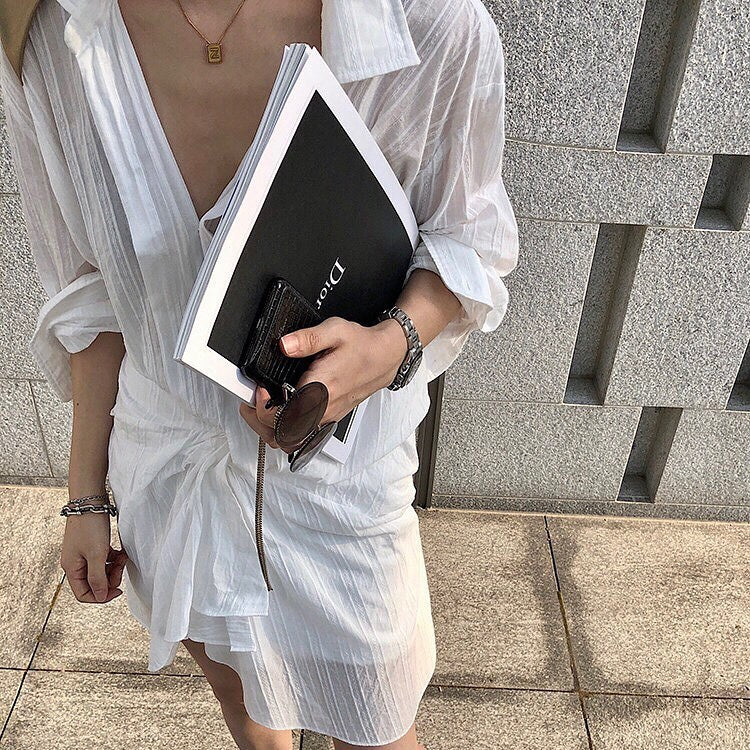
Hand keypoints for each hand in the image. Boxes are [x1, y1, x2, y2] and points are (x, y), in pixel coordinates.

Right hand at [61, 510, 128, 603]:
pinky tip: (121, 552)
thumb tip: (100, 597)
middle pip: (94, 583)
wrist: (90, 500)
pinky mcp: (92, 545)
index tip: (118, 591)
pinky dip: (114, 557)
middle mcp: (75, 563)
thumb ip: (98, 578)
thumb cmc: (91, 526)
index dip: (101, 596)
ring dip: (114, 567)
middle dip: (110, 578)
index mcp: (71, 568)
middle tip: (121, 567)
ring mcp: (83, 554)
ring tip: (123, 556)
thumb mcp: (96, 554)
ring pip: (101, 570)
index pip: (83, 594)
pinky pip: (104, 559)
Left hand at [238, 316, 407, 450]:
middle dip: (259, 422)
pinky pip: (301, 433)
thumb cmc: (362, 346)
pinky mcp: (328, 417)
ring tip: (262, 407)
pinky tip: (280, 407)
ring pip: (291, 439)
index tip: (261, 389)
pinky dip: (284, 426)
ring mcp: (326, 416)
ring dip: (270, 428)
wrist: (385, 357)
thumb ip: (307, 338)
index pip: (284, 419)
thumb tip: (284, 345)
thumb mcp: (335, 331)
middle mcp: (324, 409)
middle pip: (282, 436)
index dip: (263, 409)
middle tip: (253, 401)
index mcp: (322, 391)